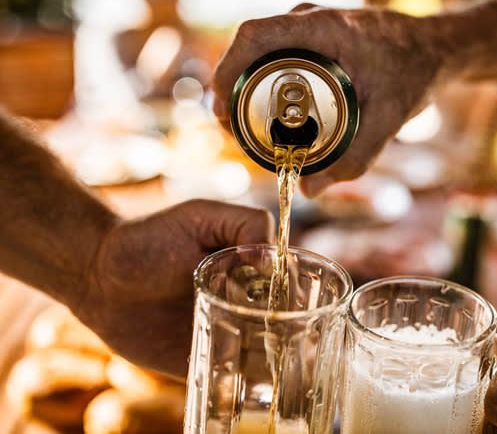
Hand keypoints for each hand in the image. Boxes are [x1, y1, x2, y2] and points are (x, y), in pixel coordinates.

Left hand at [69, 199, 272, 378]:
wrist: (96, 275)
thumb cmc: (148, 238)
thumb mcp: (200, 216)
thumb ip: (244, 225)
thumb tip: (275, 259)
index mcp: (251, 269)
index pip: (289, 285)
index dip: (296, 295)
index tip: (292, 301)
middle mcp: (243, 302)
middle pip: (284, 323)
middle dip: (291, 331)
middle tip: (284, 334)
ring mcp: (223, 333)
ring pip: (263, 354)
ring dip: (273, 360)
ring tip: (270, 359)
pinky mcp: (200, 360)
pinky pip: (228, 377)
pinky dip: (241, 383)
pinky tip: (246, 383)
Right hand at [212, 4, 444, 195]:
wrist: (437, 48)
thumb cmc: (416, 72)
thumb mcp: (390, 119)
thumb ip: (356, 158)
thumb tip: (310, 190)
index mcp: (324, 28)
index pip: (254, 36)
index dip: (226, 69)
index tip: (220, 108)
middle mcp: (311, 19)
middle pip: (251, 46)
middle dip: (231, 86)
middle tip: (231, 128)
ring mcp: (312, 25)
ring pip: (262, 51)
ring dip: (246, 83)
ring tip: (244, 124)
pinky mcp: (316, 35)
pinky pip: (278, 53)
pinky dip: (265, 78)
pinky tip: (267, 110)